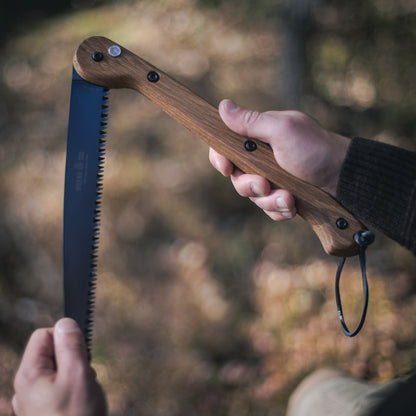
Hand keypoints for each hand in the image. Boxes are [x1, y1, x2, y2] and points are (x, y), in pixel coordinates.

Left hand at [12, 318, 106, 415]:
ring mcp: (32, 400)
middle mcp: (24, 385)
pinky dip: (71, 390)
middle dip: (73, 359)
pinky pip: (59, 387)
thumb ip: (71, 344)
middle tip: (81, 379)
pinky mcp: (41, 410)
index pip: (44, 335)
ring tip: (81, 394)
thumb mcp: (78, 374)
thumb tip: (65, 322)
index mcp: (28, 373)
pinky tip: (78, 404)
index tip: (78, 355)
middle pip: (52, 352)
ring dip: (74, 375)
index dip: (65, 339)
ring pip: (59, 370)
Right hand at [209, 99, 349, 220]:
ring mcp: (272, 180)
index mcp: (258, 140)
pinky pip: (269, 209)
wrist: (343, 177)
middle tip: (265, 185)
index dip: (220, 160)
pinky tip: (293, 205)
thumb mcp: (282, 131)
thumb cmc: (315, 149)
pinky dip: (279, 209)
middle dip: (250, 186)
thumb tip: (223, 106)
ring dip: (270, 200)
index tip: (227, 168)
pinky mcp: (282, 197)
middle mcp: (261, 160)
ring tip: (289, 198)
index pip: (225, 149)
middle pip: (237, 178)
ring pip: (253, 197)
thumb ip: (251, 122)